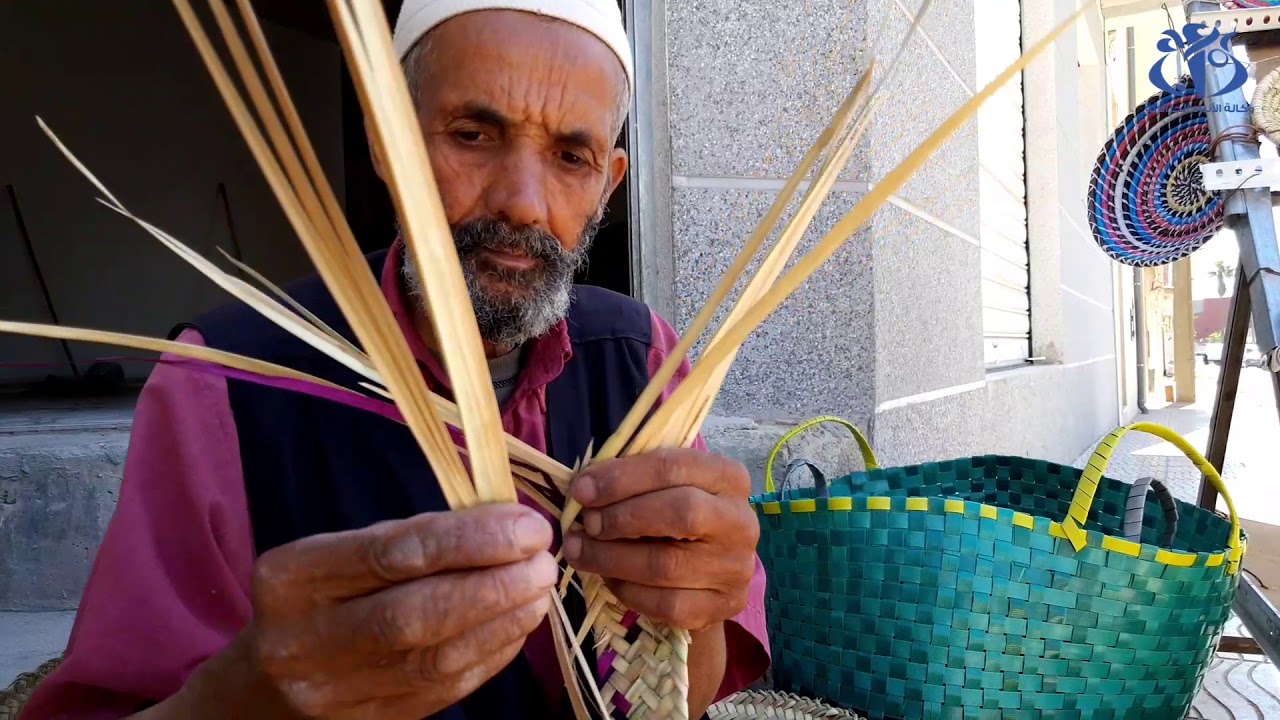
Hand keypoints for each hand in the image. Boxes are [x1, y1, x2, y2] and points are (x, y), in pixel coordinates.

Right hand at [239, 504, 556, 718]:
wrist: (264, 685)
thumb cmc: (318, 598)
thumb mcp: (338, 554)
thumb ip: (410, 539)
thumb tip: (504, 525)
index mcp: (293, 578)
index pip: (393, 554)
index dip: (470, 540)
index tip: (527, 527)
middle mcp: (305, 640)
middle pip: (415, 614)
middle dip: (493, 585)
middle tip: (543, 562)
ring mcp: (335, 691)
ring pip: (436, 658)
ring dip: (502, 621)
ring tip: (539, 590)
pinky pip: (444, 690)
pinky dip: (491, 655)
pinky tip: (517, 626)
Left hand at [562, 448, 758, 631]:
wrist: (711, 569)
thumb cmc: (676, 514)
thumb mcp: (663, 486)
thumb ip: (632, 480)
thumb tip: (584, 489)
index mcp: (728, 478)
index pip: (673, 467)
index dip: (622, 478)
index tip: (582, 490)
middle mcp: (741, 521)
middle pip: (680, 513)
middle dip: (622, 518)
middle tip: (586, 524)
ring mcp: (736, 567)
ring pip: (667, 565)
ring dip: (612, 559)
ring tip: (579, 552)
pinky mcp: (724, 605)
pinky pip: (667, 604)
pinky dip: (628, 591)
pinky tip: (608, 578)